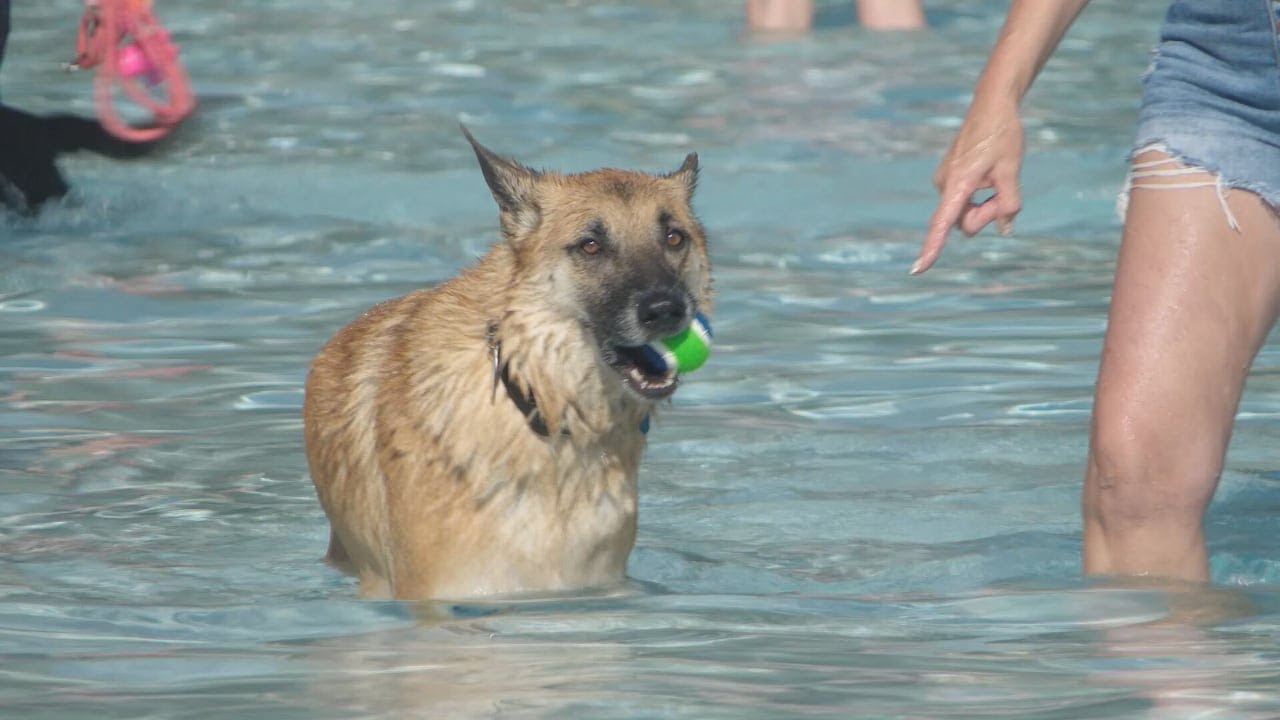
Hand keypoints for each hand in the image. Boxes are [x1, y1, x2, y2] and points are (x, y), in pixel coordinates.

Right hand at [913, 98, 1024, 273]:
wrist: (991, 105)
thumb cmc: (1002, 135)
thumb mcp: (1011, 170)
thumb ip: (1009, 204)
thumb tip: (1005, 229)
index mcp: (958, 183)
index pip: (942, 224)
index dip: (931, 248)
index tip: (918, 269)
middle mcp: (944, 185)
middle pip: (964, 222)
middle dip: (986, 215)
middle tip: (1005, 192)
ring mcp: (944, 181)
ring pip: (964, 212)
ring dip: (984, 205)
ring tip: (998, 177)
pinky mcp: (948, 178)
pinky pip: (962, 200)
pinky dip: (978, 196)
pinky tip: (989, 173)